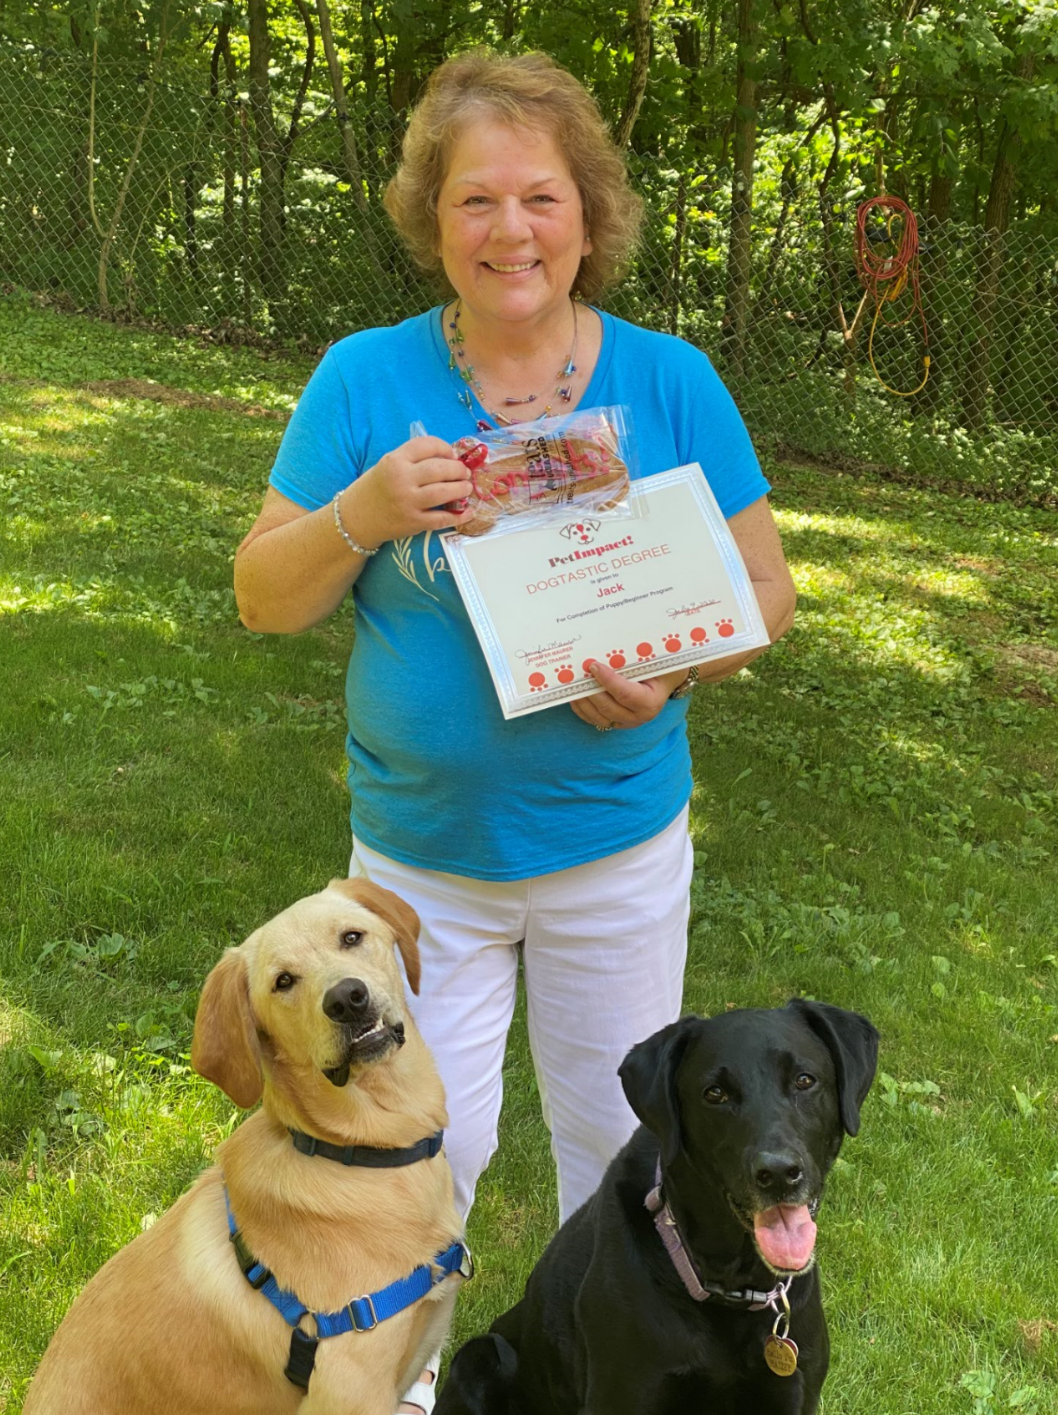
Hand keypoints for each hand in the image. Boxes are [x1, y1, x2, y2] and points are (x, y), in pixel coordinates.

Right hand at [338, 436, 474, 548]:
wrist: (356, 518)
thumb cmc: (375, 489)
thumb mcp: (388, 465)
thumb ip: (413, 459)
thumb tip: (448, 458)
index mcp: (395, 460)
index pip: (427, 445)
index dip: (445, 448)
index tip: (452, 454)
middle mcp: (402, 479)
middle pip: (440, 469)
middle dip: (458, 469)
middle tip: (464, 473)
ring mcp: (408, 502)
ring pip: (444, 492)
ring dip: (461, 489)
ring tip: (466, 488)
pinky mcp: (413, 522)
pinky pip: (442, 519)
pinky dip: (459, 516)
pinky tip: (468, 512)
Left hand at [570, 658, 688, 730]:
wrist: (665, 680)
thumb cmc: (660, 667)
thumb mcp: (655, 660)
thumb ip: (639, 655)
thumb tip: (612, 645)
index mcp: (651, 701)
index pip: (626, 694)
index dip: (608, 681)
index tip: (594, 666)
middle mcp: (639, 716)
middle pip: (608, 707)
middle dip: (590, 691)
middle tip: (578, 674)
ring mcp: (626, 722)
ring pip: (599, 716)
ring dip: (583, 701)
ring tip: (573, 684)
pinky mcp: (615, 723)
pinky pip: (594, 720)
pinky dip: (582, 709)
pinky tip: (574, 696)